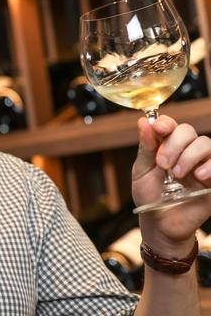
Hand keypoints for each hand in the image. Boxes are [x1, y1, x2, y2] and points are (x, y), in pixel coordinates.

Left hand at [132, 115, 210, 256]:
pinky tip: (199, 175)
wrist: (160, 224)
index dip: (165, 123)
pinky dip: (210, 166)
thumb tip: (143, 121)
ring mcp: (202, 165)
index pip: (170, 125)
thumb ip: (146, 148)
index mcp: (165, 146)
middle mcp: (185, 152)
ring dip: (190, 155)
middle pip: (188, 131)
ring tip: (177, 174)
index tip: (158, 129)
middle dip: (174, 144)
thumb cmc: (149, 196)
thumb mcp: (141, 171)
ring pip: (205, 143)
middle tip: (163, 164)